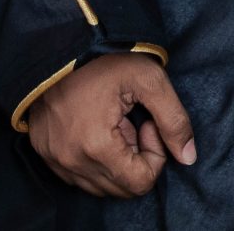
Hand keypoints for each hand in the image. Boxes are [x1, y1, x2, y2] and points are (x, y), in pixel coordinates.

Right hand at [27, 51, 195, 197]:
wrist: (60, 44)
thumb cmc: (105, 58)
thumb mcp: (150, 80)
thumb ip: (175, 120)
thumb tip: (188, 157)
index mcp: (96, 146)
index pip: (141, 182)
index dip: (155, 154)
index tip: (148, 123)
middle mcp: (71, 161)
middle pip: (121, 188)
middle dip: (136, 158)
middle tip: (133, 123)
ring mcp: (54, 160)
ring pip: (100, 185)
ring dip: (116, 161)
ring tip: (114, 123)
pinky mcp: (44, 153)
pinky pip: (78, 175)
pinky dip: (95, 160)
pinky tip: (96, 127)